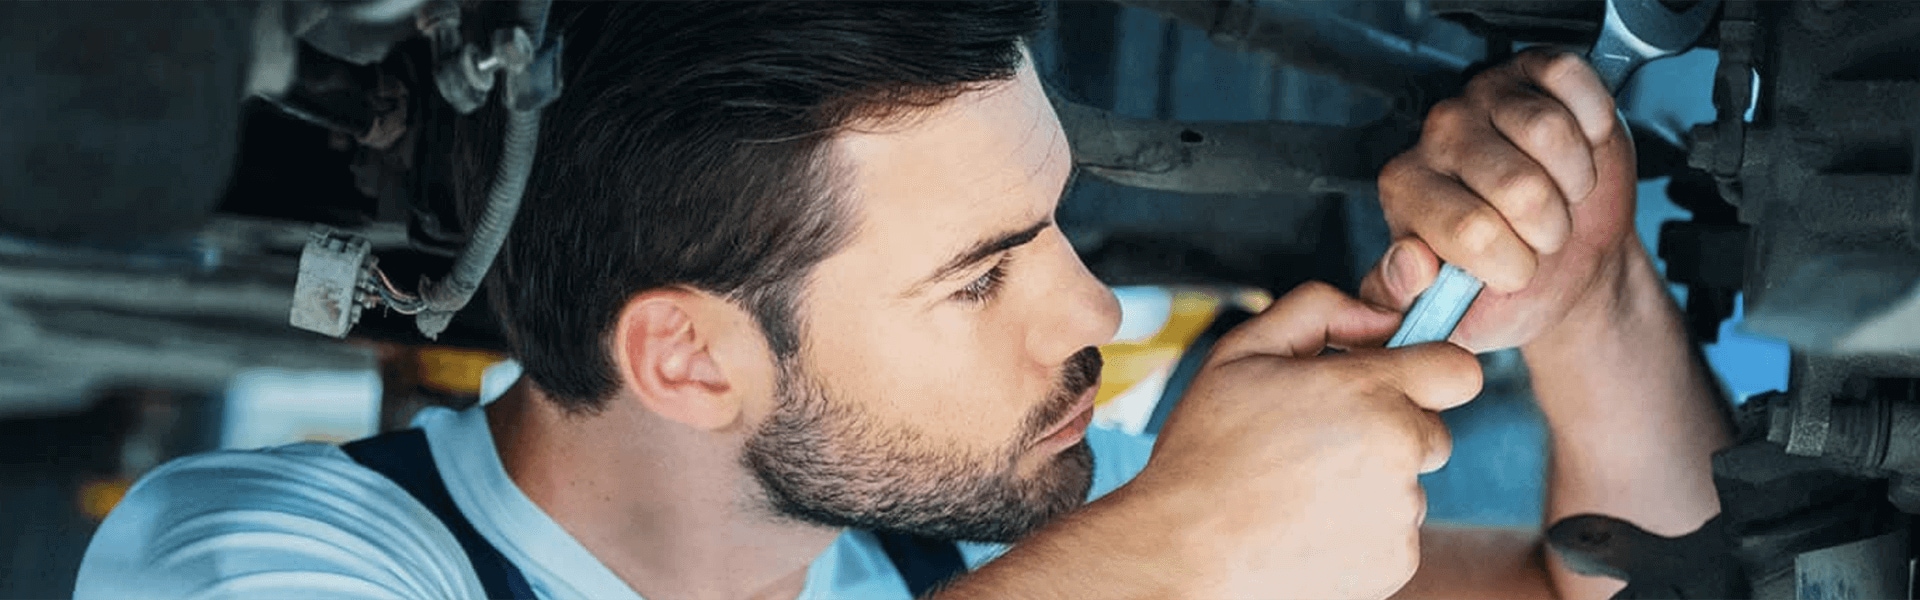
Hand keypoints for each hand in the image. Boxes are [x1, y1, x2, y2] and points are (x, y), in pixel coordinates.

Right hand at [1134, 282, 1482, 599]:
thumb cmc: (1204, 452)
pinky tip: (1308, 525)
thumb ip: (1317, 310)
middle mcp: (1396, 451)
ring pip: (1409, 485)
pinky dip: (1362, 529)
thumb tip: (1380, 318)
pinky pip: (1396, 533)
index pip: (1458, 370)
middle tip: (1322, 443)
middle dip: (1391, 430)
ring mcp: (1400, 512)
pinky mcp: (1396, 562)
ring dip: (1372, 483)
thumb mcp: (1240, 353)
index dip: (1429, 371)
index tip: (1395, 384)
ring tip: (1302, 491)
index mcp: (1366, 392)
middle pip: (1433, 432)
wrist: (1181, 553)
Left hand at [1361, 48, 1639, 351]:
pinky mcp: (1531, 70)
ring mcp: (1483, 95)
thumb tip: (1410, 264)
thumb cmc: (1504, 286)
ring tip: (1561, 196)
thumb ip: (1405, 300)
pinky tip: (1579, 150)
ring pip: (1550, 133)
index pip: (1472, 232)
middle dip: (1549, 228)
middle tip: (1540, 235)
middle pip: (1521, 187)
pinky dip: (1593, 126)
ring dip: (1576, 181)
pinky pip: (1572, 82)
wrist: (1562, 260)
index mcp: (1405, 191)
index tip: (1511, 271)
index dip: (1514, 265)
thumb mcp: (1449, 313)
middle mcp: (1436, 136)